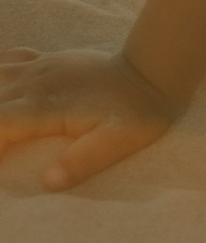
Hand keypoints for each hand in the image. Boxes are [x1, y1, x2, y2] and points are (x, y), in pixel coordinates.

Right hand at [0, 51, 176, 190]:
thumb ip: (82, 162)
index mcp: (45, 106)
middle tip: (5, 152)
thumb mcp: (117, 143)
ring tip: (7, 131)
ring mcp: (41, 67)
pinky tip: (3, 89)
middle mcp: (35, 82)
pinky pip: (10, 60)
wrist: (154, 71)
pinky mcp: (49, 60)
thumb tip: (48, 182)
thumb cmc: (137, 113)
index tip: (1, 162)